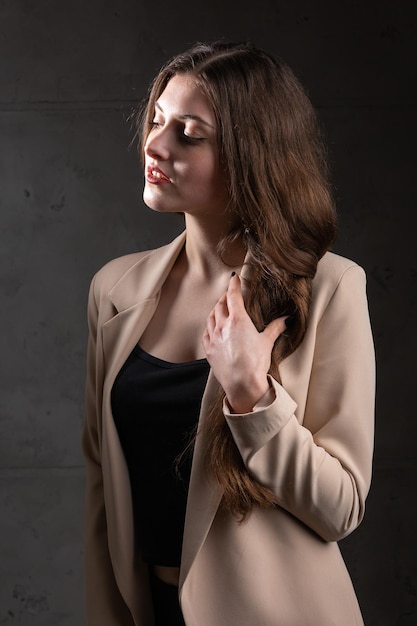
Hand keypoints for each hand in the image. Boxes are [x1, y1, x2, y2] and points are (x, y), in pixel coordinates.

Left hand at [203, 273, 286, 412]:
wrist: (242, 384)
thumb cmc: (255, 363)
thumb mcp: (267, 343)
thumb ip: (275, 328)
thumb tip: (286, 320)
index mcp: (238, 320)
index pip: (233, 296)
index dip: (234, 284)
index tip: (234, 277)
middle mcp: (223, 326)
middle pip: (220, 305)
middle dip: (224, 297)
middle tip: (229, 294)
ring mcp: (214, 338)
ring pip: (211, 317)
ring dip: (216, 309)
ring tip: (220, 308)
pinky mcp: (209, 350)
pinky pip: (206, 332)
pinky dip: (209, 325)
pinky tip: (212, 327)